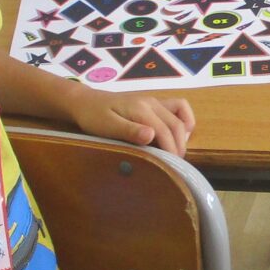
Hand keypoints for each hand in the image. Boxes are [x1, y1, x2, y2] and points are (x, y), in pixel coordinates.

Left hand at [70, 87, 195, 155]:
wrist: (85, 102)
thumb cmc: (93, 117)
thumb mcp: (106, 126)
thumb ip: (129, 131)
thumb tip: (151, 136)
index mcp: (141, 108)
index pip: (164, 130)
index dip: (171, 150)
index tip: (171, 168)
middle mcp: (152, 102)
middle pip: (176, 124)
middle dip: (179, 146)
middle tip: (174, 166)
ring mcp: (154, 101)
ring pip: (181, 114)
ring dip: (183, 134)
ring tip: (176, 152)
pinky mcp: (154, 104)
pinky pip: (178, 108)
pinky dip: (184, 120)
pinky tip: (179, 135)